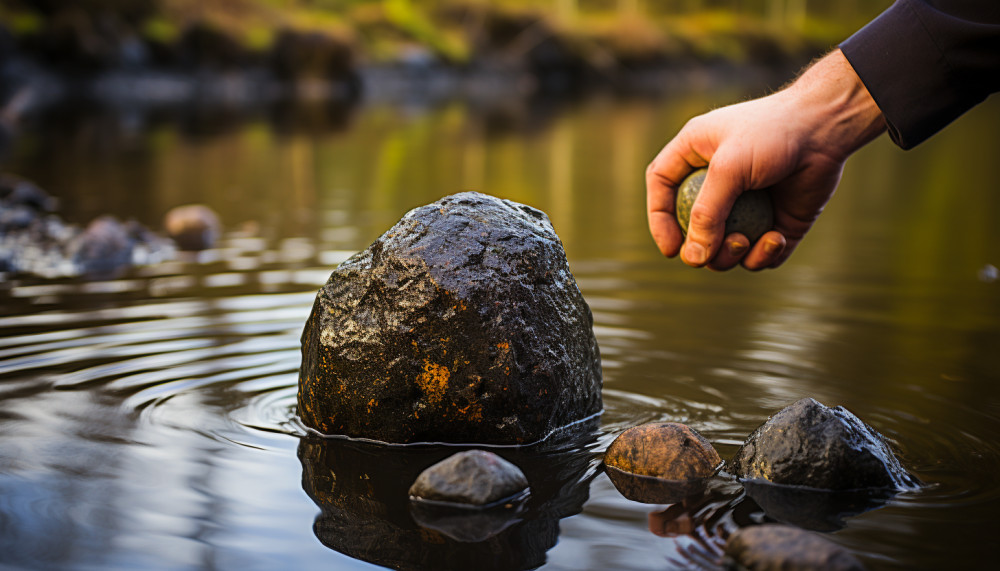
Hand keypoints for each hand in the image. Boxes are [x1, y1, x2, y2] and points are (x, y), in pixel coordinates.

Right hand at [646, 49, 886, 270]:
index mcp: (695, 155)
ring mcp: (747, 205)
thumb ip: (706, 213)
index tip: (671, 249)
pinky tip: (776, 239)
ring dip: (732, 254)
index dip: (659, 221)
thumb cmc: (773, 133)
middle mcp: (717, 181)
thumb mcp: (728, 168)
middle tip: (715, 251)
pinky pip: (758, 254)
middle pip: (691, 228)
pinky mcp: (775, 221)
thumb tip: (693, 258)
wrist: (828, 128)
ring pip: (723, 248)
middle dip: (701, 247)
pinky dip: (763, 255)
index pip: (662, 189)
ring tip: (747, 241)